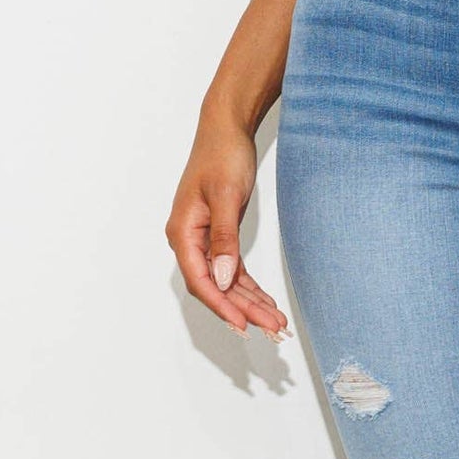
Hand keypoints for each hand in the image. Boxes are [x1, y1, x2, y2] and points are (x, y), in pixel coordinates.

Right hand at [166, 110, 290, 340]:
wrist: (226, 129)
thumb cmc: (222, 155)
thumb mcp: (225, 196)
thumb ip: (224, 239)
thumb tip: (221, 278)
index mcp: (182, 232)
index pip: (200, 280)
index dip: (222, 306)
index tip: (244, 326)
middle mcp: (189, 239)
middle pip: (215, 286)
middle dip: (244, 310)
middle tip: (273, 329)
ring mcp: (204, 239)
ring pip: (226, 281)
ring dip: (250, 302)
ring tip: (275, 322)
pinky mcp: (219, 234)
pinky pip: (232, 269)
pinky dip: (249, 286)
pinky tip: (266, 302)